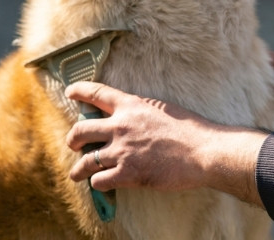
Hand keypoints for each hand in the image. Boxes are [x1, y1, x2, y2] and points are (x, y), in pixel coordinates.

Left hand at [65, 82, 266, 204]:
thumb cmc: (189, 129)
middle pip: (80, 130)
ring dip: (78, 170)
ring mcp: (122, 151)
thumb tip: (129, 116)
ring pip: (84, 161)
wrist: (202, 151)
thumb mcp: (162, 109)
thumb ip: (141, 111)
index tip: (71, 92)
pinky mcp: (127, 173)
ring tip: (78, 174)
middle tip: (74, 143)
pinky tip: (103, 183)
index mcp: (131, 106)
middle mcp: (121, 126)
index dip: (79, 91)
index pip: (97, 93)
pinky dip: (98, 183)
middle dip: (73, 139)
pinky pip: (98, 180)